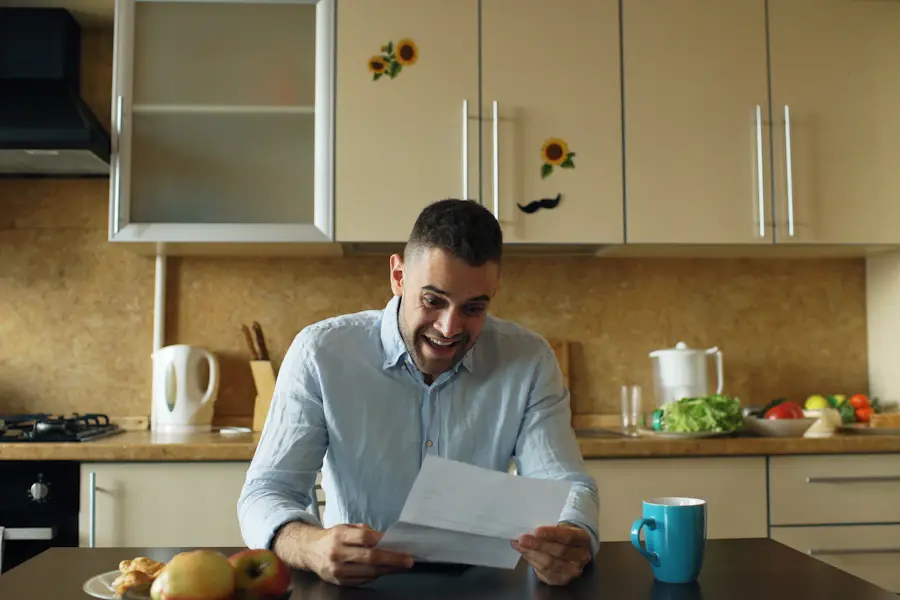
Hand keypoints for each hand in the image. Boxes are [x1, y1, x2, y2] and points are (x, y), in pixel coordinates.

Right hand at [281, 522, 413, 585]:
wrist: (309, 551)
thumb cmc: (332, 537)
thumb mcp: (345, 527)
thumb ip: (364, 531)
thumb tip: (386, 539)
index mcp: (339, 535)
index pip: (365, 537)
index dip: (383, 540)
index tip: (398, 543)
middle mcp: (337, 553)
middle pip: (370, 558)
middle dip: (392, 559)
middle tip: (408, 561)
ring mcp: (337, 570)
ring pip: (368, 572)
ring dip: (388, 570)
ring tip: (400, 567)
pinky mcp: (339, 582)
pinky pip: (363, 580)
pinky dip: (376, 576)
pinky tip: (384, 571)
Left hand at [511, 524, 591, 585]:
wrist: (571, 550)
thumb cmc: (562, 536)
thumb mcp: (560, 529)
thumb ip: (547, 531)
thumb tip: (526, 532)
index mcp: (582, 539)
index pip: (568, 536)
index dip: (551, 534)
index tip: (536, 531)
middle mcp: (581, 556)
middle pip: (559, 551)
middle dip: (539, 545)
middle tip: (522, 539)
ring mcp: (573, 570)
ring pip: (551, 564)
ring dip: (532, 554)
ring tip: (520, 545)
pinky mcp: (562, 580)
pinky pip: (545, 572)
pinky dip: (532, 562)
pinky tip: (524, 553)